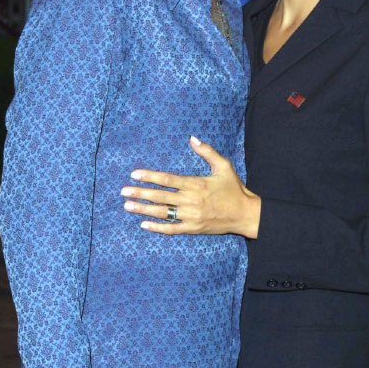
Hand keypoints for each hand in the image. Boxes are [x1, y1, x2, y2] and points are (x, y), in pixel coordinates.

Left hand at [121, 136, 260, 237]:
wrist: (245, 214)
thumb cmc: (234, 189)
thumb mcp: (224, 166)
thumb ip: (207, 152)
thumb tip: (192, 138)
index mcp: (196, 184)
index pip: (167, 179)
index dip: (149, 176)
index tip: (134, 174)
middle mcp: (191, 200)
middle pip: (160, 196)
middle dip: (140, 193)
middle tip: (123, 191)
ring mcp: (191, 216)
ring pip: (163, 212)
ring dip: (144, 209)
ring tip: (127, 206)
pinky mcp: (194, 228)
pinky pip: (172, 229)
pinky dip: (158, 228)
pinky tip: (144, 225)